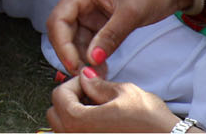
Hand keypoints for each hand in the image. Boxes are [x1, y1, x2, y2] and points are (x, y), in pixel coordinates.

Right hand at [46, 0, 188, 73]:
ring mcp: (90, 11)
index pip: (59, 20)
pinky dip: (93, 56)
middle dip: (72, 55)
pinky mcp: (100, 22)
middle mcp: (80, 0)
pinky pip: (90, 42)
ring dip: (83, 58)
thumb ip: (110, 36)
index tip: (74, 67)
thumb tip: (92, 60)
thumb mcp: (130, 12)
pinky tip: (102, 69)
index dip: (62, 46)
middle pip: (64, 32)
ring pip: (76, 40)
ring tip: (97, 76)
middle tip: (86, 76)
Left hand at [48, 73, 180, 133]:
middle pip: (55, 114)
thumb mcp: (124, 92)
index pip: (58, 95)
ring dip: (74, 115)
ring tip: (98, 109)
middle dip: (70, 100)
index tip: (89, 82)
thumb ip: (97, 84)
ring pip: (63, 129)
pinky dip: (83, 128)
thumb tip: (84, 77)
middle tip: (91, 95)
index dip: (73, 84)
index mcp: (80, 122)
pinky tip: (102, 122)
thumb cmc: (151, 122)